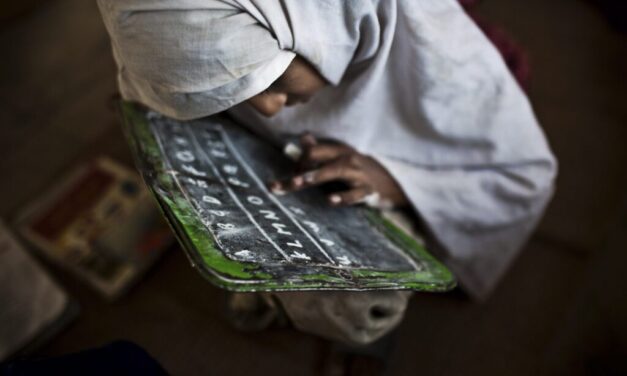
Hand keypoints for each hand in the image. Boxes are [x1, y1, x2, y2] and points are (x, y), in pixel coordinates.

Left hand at [270, 134, 408, 207]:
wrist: (395, 183)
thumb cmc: (362, 171)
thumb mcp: (343, 158)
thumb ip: (320, 151)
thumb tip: (303, 138)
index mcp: (339, 151)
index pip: (313, 150)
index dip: (298, 161)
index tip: (291, 176)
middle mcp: (347, 158)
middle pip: (319, 157)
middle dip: (300, 166)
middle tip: (285, 180)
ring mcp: (359, 173)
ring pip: (335, 171)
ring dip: (315, 175)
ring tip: (298, 183)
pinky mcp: (368, 190)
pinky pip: (355, 193)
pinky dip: (342, 197)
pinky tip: (329, 200)